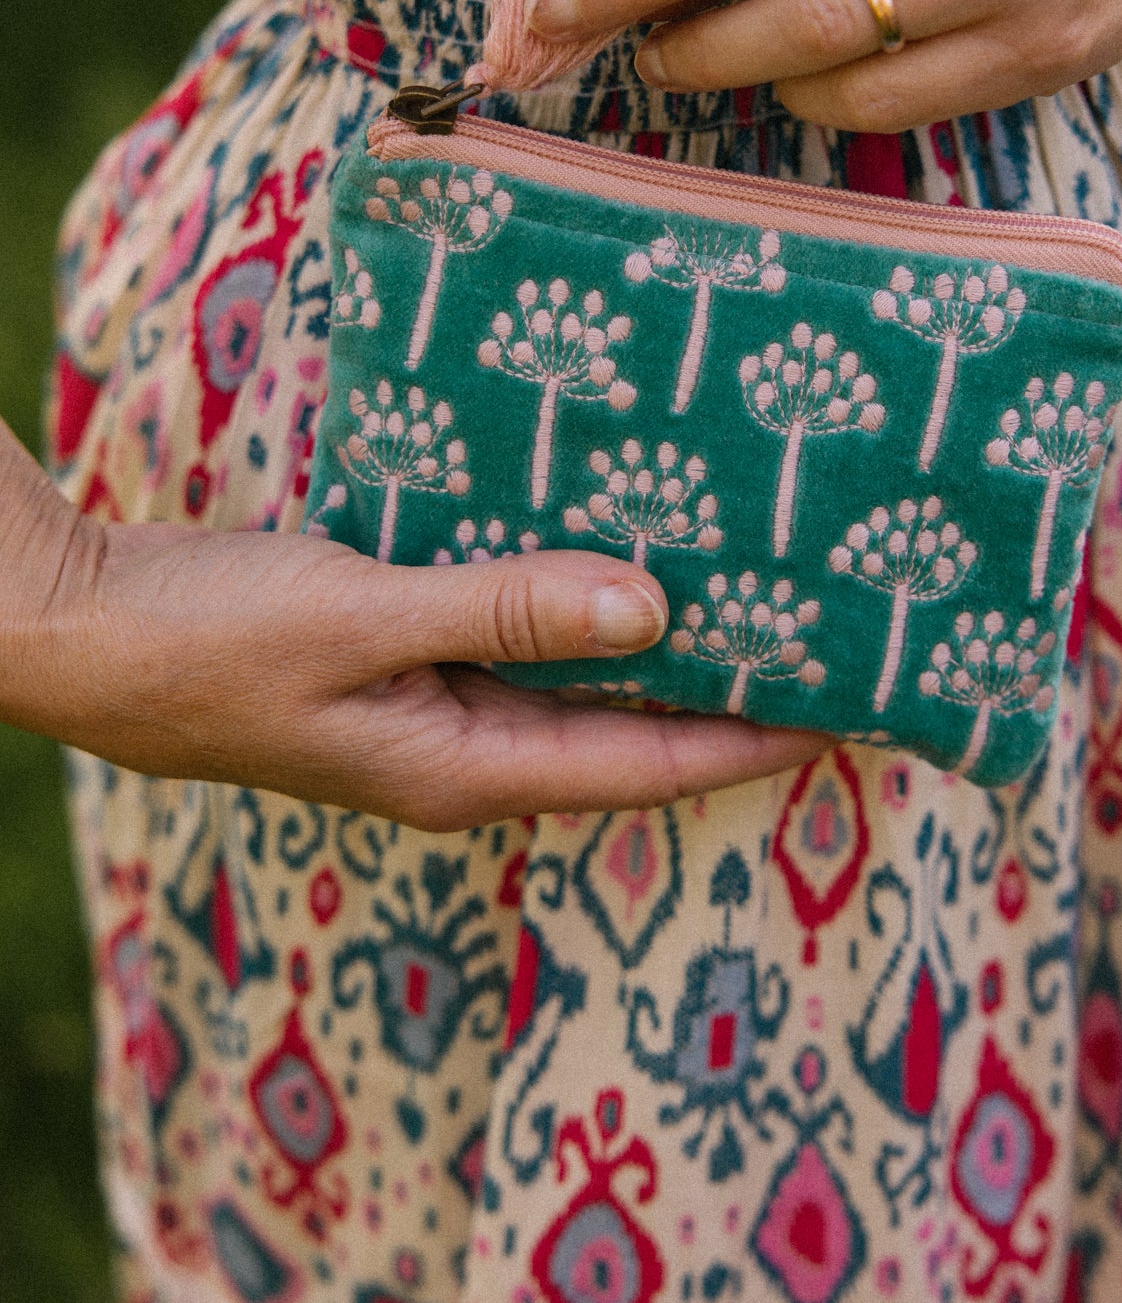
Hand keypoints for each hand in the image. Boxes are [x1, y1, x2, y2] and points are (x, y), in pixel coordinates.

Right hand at [0, 425, 823, 828]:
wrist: (79, 625)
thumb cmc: (203, 640)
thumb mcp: (362, 620)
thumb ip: (505, 609)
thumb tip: (652, 611)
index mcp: (469, 768)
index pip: (652, 766)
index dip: (761, 738)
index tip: (862, 702)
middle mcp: (469, 748)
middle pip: (631, 726)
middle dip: (730, 684)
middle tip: (832, 621)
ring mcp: (434, 701)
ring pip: (579, 672)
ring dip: (657, 632)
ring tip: (754, 570)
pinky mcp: (405, 648)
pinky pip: (520, 626)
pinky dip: (576, 590)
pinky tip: (615, 534)